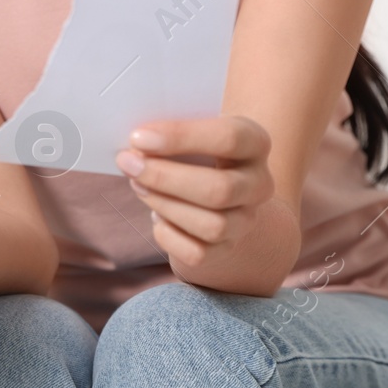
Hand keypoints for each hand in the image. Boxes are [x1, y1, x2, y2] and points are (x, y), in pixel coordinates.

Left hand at [115, 116, 280, 283]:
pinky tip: (156, 217)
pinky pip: (197, 253)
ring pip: (212, 225)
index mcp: (254, 143)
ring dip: (165, 205)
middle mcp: (259, 184)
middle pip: (220, 189)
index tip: (138, 138)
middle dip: (165, 178)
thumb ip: (168, 135)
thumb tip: (136, 147)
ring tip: (138, 186)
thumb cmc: (193, 153)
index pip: (229, 138)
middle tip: (129, 164)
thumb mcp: (188, 134)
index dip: (181, 137)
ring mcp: (246, 220)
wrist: (213, 194)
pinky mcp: (227, 249)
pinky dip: (168, 235)